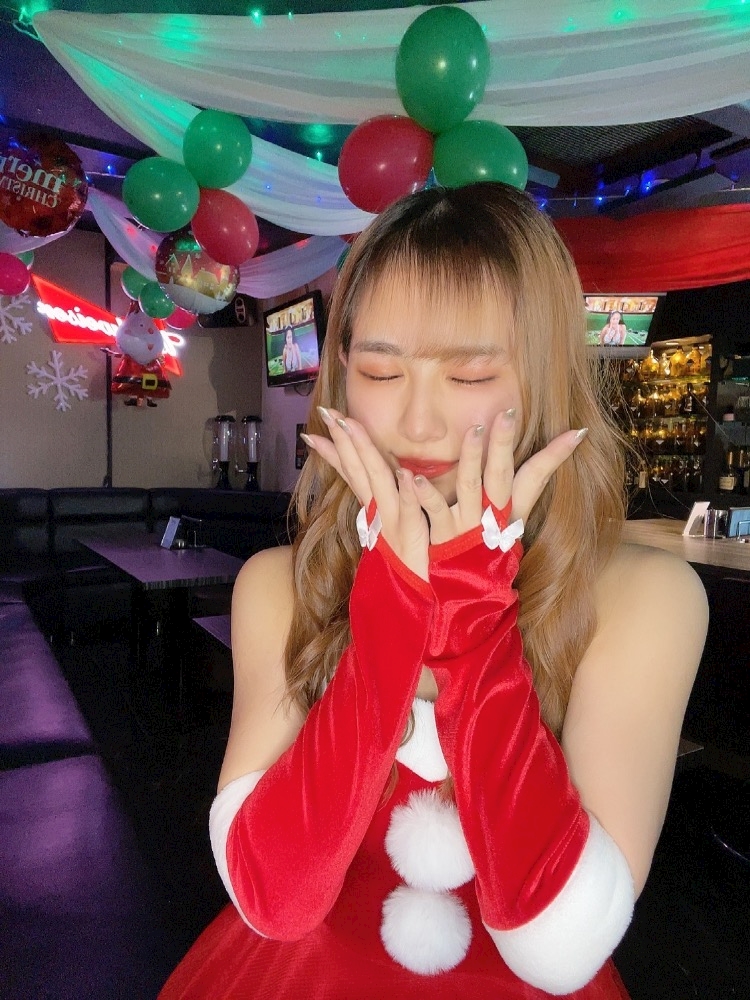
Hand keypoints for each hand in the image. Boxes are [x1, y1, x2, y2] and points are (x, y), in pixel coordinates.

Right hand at [302, 407, 429, 579]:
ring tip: (353, 427)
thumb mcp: (395, 532)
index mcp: (376, 509)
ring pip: (378, 481)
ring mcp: (392, 524)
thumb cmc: (406, 566)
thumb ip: (390, 506)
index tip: (316, 428)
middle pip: (359, 469)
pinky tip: (407, 474)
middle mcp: (379, 513)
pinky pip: (410, 512)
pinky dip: (407, 493)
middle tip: (327, 413)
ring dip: (365, 453)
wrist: (407, 606)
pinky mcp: (412, 538)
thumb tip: (386, 483)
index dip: (335, 449)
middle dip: (344, 439)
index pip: (352, 472)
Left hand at [415, 409, 587, 545]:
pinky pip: (435, 512)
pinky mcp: (443, 538)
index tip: (577, 431)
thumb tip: (549, 468)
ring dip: (472, 457)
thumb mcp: (513, 523)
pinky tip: (414, 477)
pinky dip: (424, 494)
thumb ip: (526, 490)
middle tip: (508, 415)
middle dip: (505, 443)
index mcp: (509, 509)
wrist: (473, 596)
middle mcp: (491, 515)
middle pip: (501, 473)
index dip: (556, 454)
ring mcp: (468, 526)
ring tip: (473, 430)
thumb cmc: (490, 553)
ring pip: (470, 485)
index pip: (536, 475)